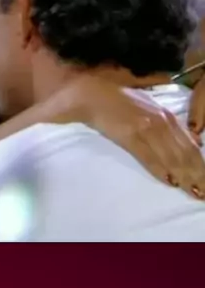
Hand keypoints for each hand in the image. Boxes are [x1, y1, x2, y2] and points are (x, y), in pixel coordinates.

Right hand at [74, 77, 204, 199]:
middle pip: (185, 154)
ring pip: (172, 158)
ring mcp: (147, 129)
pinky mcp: (130, 137)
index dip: (201, 165)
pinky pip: (149, 158)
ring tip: (193, 192)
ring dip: (184, 178)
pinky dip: (161, 171)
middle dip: (197, 175)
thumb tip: (193, 139)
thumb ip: (170, 123)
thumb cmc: (120, 98)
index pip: (191, 145)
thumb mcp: (151, 107)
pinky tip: (170, 182)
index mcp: (168, 115)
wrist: (94, 94)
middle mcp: (162, 122)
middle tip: (202, 193)